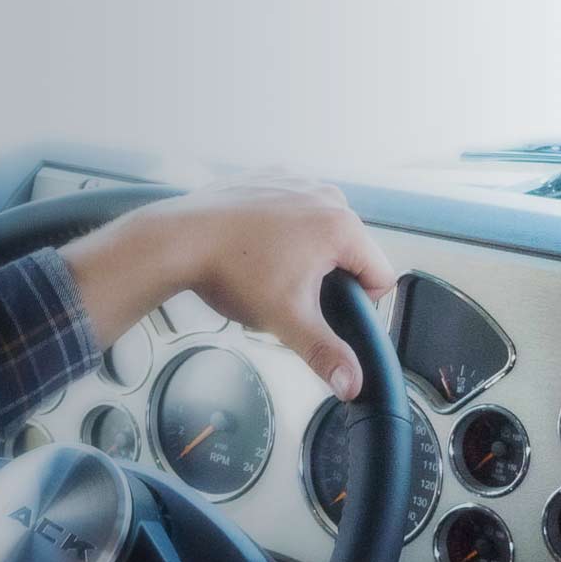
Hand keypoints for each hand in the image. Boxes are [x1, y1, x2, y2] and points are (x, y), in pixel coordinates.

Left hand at [61, 178, 400, 400]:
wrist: (180, 240)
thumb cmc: (232, 273)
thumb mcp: (286, 320)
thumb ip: (325, 354)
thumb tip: (353, 384)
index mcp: (341, 226)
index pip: (380, 275)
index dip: (358, 302)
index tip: (321, 307)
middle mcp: (326, 195)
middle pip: (352, 251)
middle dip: (327, 276)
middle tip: (287, 288)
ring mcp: (298, 181)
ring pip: (323, 228)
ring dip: (307, 250)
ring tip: (268, 266)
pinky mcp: (272, 176)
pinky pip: (296, 208)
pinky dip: (283, 226)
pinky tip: (256, 243)